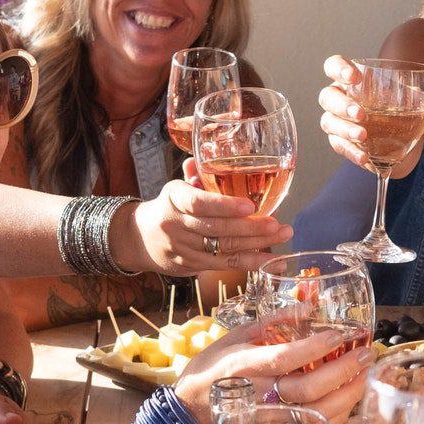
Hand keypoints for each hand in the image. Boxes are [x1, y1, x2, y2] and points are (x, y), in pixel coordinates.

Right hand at [117, 178, 291, 276]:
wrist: (141, 239)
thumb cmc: (169, 208)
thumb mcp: (178, 188)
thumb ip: (197, 175)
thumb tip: (206, 157)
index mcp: (174, 198)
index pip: (198, 203)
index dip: (225, 206)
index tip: (251, 205)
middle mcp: (176, 224)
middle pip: (217, 229)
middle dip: (251, 227)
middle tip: (278, 224)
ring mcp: (183, 248)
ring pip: (224, 248)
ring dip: (257, 245)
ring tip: (281, 236)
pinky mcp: (191, 266)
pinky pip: (225, 264)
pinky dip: (251, 263)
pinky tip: (272, 261)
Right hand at [175, 321, 374, 423]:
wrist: (190, 412)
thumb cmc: (213, 368)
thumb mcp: (235, 335)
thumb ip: (273, 320)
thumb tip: (309, 304)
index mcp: (243, 365)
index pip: (283, 358)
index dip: (314, 348)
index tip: (340, 336)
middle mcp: (255, 395)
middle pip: (306, 390)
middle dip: (342, 372)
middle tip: (366, 354)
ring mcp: (266, 420)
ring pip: (314, 415)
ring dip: (346, 397)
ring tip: (364, 376)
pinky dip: (335, 416)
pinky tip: (348, 398)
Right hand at [317, 55, 423, 177]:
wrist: (397, 131)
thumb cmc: (397, 104)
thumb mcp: (412, 100)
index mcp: (351, 80)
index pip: (333, 66)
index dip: (339, 69)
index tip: (354, 76)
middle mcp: (338, 98)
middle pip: (328, 97)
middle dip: (343, 105)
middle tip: (361, 114)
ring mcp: (337, 121)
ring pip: (329, 122)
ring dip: (345, 129)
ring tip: (363, 136)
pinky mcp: (341, 142)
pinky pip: (340, 146)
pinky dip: (351, 152)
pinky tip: (364, 157)